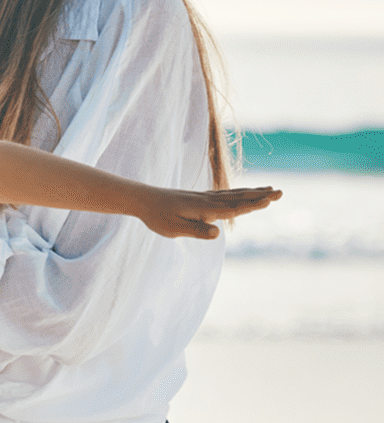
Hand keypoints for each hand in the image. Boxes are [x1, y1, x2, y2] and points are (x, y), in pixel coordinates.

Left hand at [137, 185, 281, 238]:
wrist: (142, 199)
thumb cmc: (157, 216)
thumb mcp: (174, 229)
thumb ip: (196, 230)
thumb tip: (218, 233)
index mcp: (204, 209)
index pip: (233, 208)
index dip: (252, 205)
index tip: (270, 201)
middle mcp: (208, 200)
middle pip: (238, 198)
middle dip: (260, 196)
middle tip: (281, 192)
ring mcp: (205, 197)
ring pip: (234, 194)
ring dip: (253, 192)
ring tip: (270, 189)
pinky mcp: (200, 197)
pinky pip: (225, 194)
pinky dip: (239, 192)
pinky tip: (244, 193)